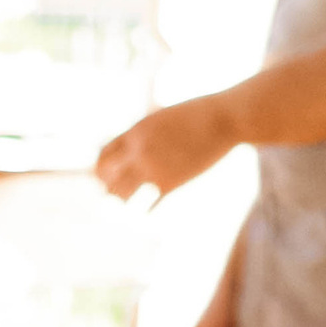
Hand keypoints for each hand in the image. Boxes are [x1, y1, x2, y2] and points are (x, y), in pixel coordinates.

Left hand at [96, 96, 235, 204]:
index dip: (102, 169)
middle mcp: (138, 150)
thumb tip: (135, 143)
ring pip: (121, 197)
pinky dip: (144, 212)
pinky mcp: (169, 184)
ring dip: (125, 202)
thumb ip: (145, 133)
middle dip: (109, 186)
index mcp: (136, 131)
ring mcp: (152, 168)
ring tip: (132, 202)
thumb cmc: (197, 114)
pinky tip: (149, 210)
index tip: (109, 175)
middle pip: (107, 179)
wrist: (223, 118)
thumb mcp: (163, 117)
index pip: (103, 156)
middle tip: (119, 191)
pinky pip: (145, 208)